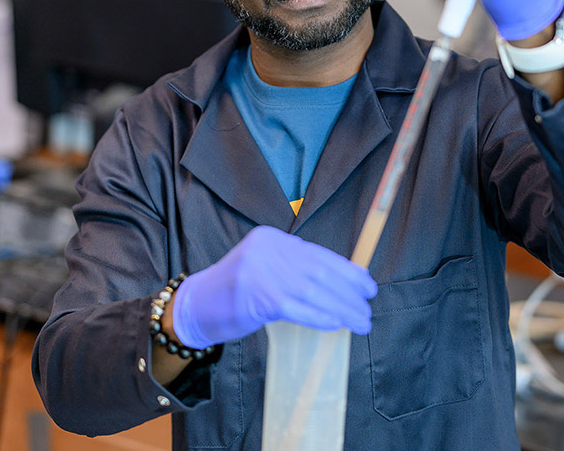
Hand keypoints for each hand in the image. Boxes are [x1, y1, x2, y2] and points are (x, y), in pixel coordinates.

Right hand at [171, 226, 377, 348]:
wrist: (196, 306)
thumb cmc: (237, 292)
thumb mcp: (267, 269)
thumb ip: (297, 270)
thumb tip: (343, 283)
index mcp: (272, 238)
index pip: (318, 254)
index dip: (347, 271)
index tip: (368, 285)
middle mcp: (267, 249)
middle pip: (319, 272)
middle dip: (349, 292)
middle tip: (367, 308)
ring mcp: (261, 272)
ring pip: (313, 291)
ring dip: (342, 308)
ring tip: (360, 321)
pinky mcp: (257, 296)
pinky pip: (297, 308)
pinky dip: (320, 317)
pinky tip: (336, 324)